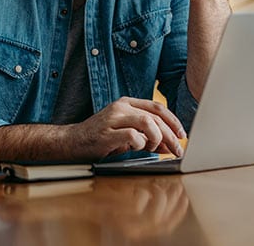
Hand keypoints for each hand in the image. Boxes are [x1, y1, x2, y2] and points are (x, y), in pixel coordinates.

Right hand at [69, 97, 185, 159]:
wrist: (72, 142)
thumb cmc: (99, 138)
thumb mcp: (127, 136)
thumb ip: (148, 138)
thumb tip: (169, 146)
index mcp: (126, 103)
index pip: (157, 107)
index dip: (173, 121)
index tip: (181, 135)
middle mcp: (120, 107)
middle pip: (155, 117)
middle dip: (170, 135)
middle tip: (177, 150)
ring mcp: (112, 119)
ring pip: (147, 122)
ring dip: (157, 138)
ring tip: (154, 148)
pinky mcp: (106, 133)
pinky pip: (133, 136)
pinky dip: (141, 144)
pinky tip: (137, 148)